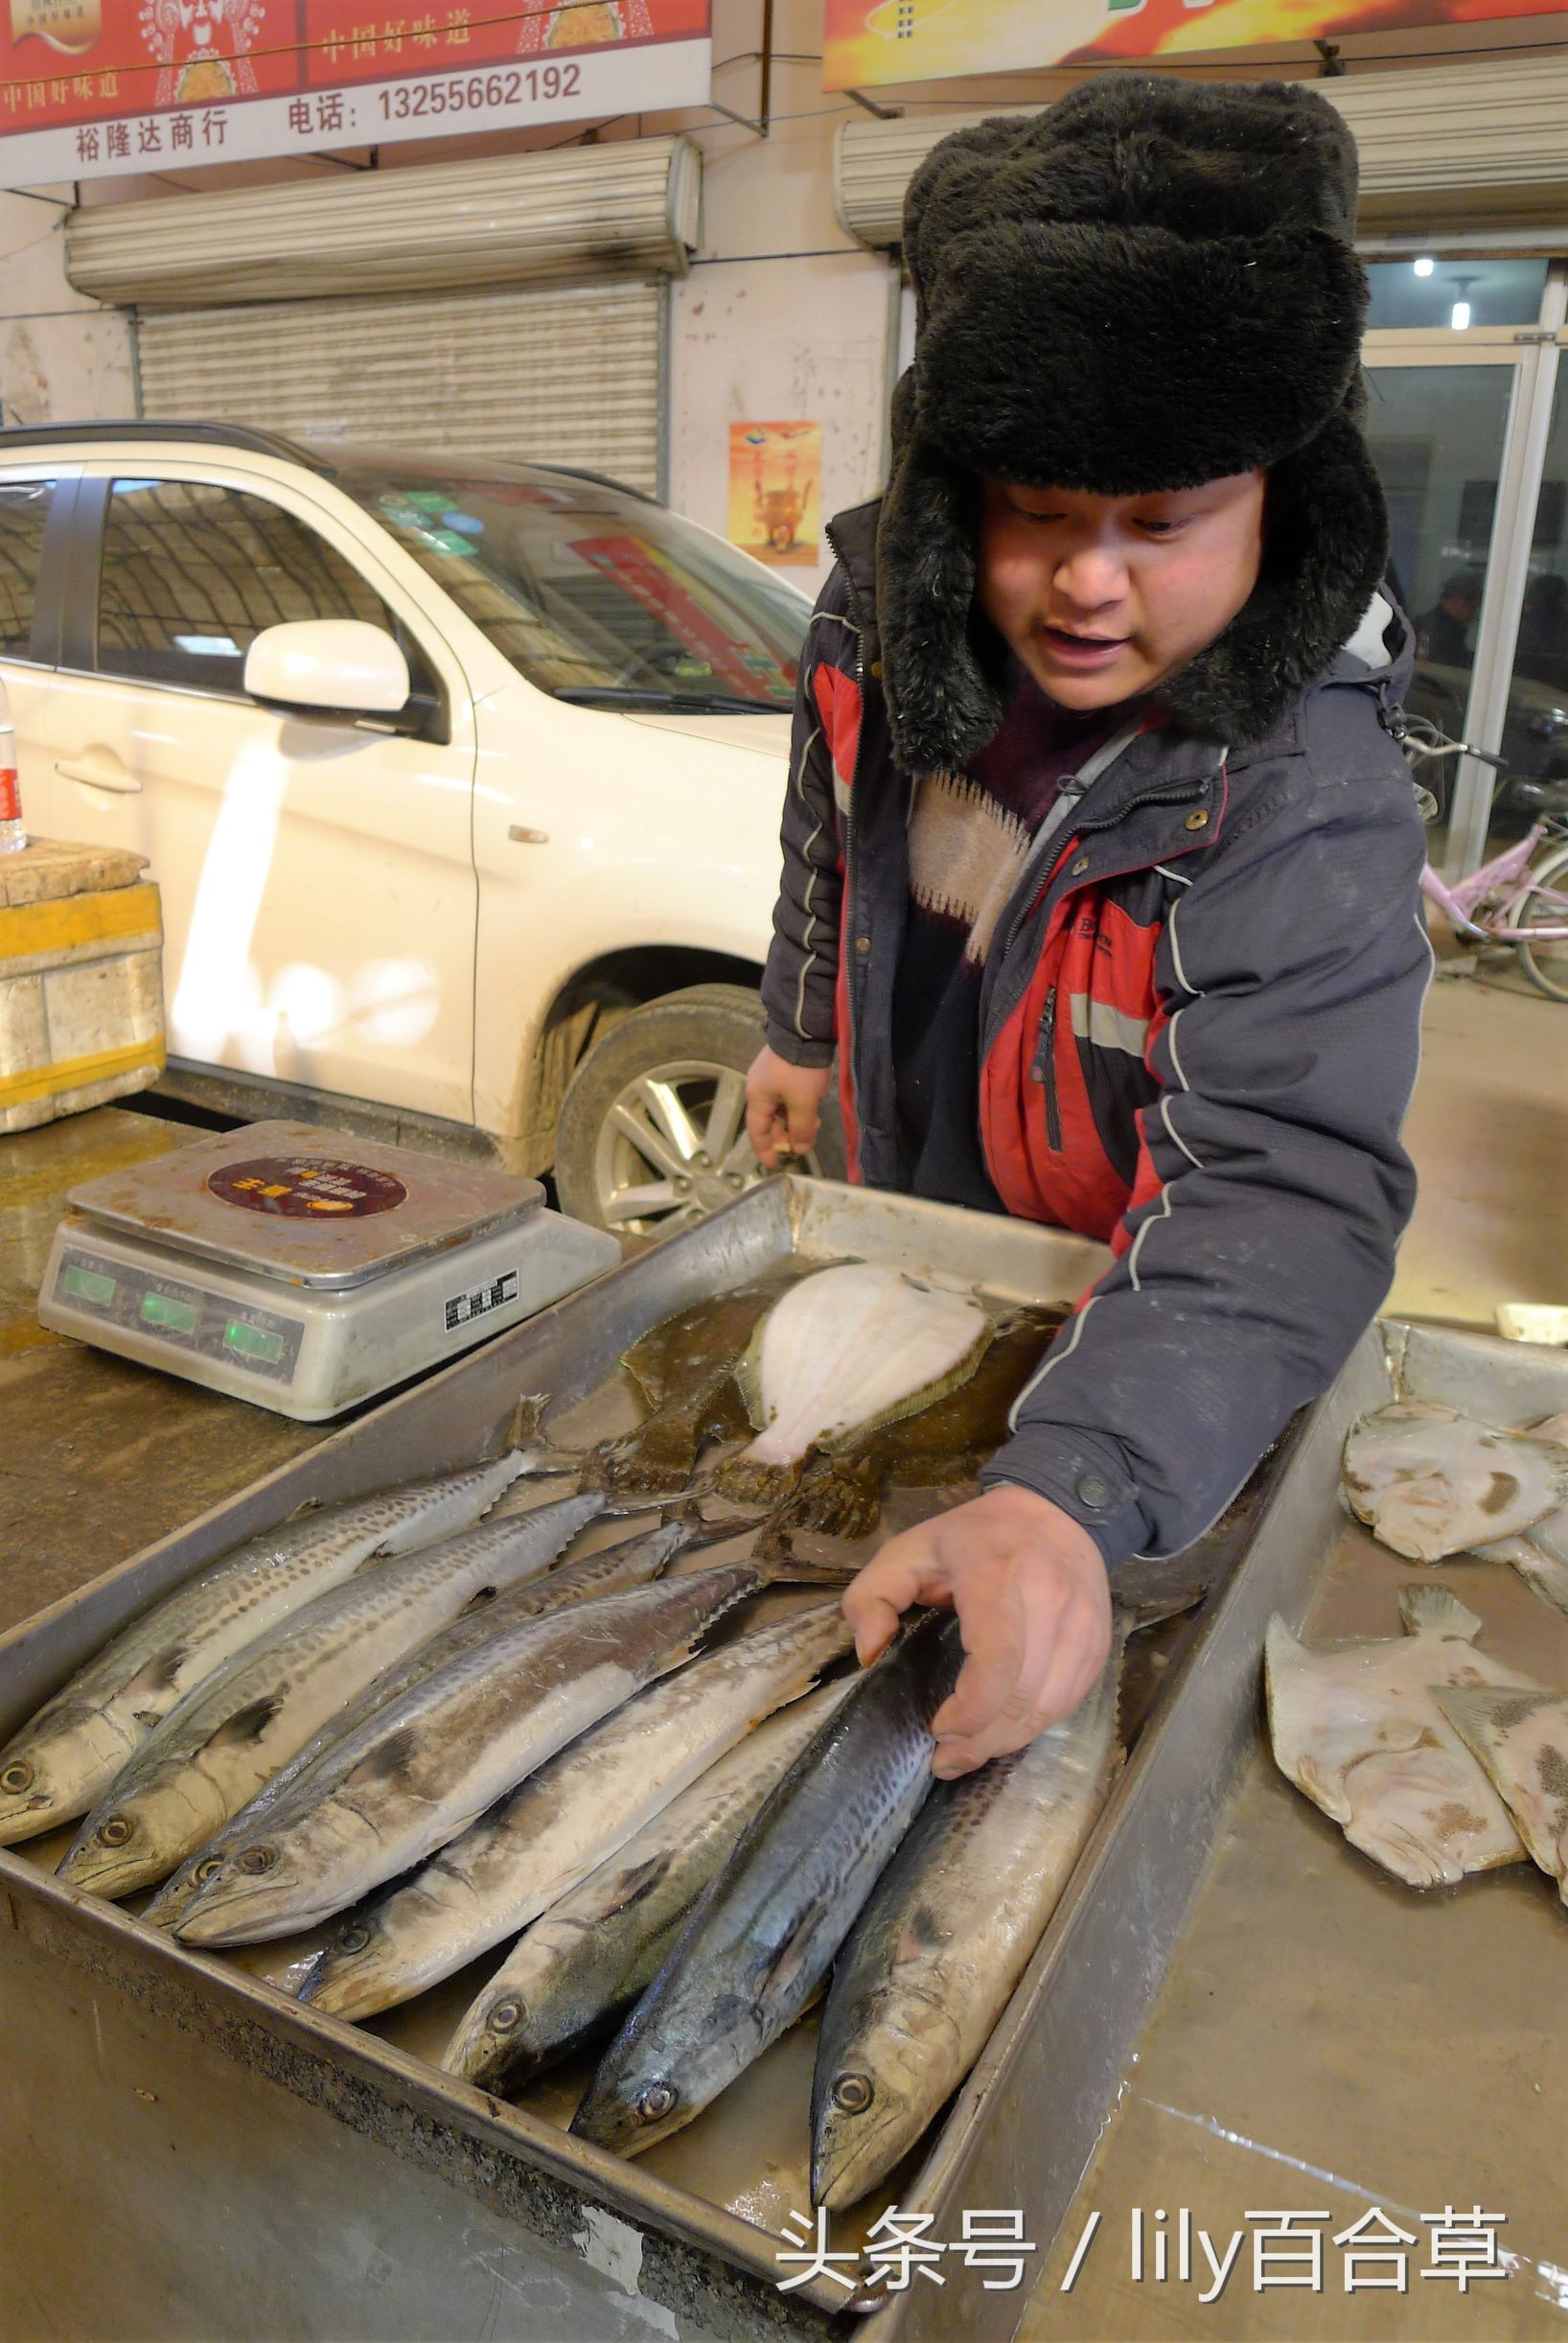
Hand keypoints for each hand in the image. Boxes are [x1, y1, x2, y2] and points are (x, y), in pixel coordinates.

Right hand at [745, 1045, 832, 1167]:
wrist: (805, 1030)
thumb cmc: (799, 1069)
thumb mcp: (803, 1103)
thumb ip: (802, 1128)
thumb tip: (800, 1149)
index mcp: (757, 1097)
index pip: (757, 1132)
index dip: (765, 1150)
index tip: (774, 1164)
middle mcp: (758, 1088)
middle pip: (767, 1121)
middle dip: (784, 1135)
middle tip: (801, 1144)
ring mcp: (768, 1077)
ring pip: (778, 1109)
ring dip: (793, 1121)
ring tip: (812, 1127)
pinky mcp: (780, 1068)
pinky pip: (784, 1097)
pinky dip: (795, 1108)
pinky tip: (810, 1110)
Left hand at [841, 1485, 1112, 1774]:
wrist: (1056, 1510)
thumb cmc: (974, 1536)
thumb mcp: (907, 1550)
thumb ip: (871, 1597)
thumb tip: (869, 1654)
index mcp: (997, 1573)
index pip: (998, 1659)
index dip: (971, 1710)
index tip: (938, 1729)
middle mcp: (1050, 1600)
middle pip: (1022, 1694)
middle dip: (982, 1739)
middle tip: (945, 1758)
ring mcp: (1082, 1624)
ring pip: (1049, 1706)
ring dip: (1008, 1741)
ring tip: (969, 1754)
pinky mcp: (1098, 1643)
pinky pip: (1069, 1700)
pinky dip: (1035, 1725)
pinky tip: (1004, 1733)